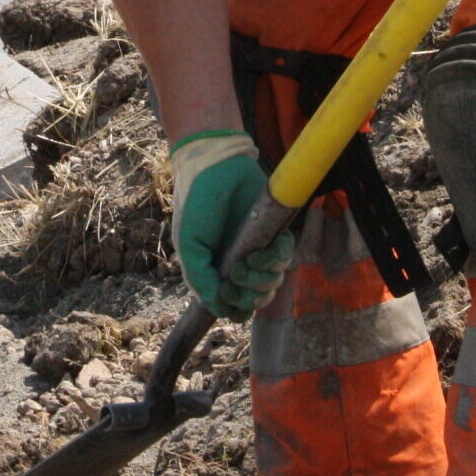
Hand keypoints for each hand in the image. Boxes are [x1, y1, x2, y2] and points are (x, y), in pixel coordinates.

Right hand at [168, 132, 295, 319]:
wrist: (215, 166)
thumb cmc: (196, 204)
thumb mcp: (189, 245)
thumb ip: (200, 279)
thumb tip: (219, 309)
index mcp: (216, 270)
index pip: (234, 307)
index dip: (235, 307)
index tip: (228, 291)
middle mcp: (238, 263)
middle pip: (256, 299)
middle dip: (251, 294)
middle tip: (239, 272)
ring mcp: (257, 249)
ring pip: (273, 283)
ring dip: (264, 278)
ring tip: (249, 259)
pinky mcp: (274, 233)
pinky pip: (286, 258)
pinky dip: (278, 259)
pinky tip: (262, 249)